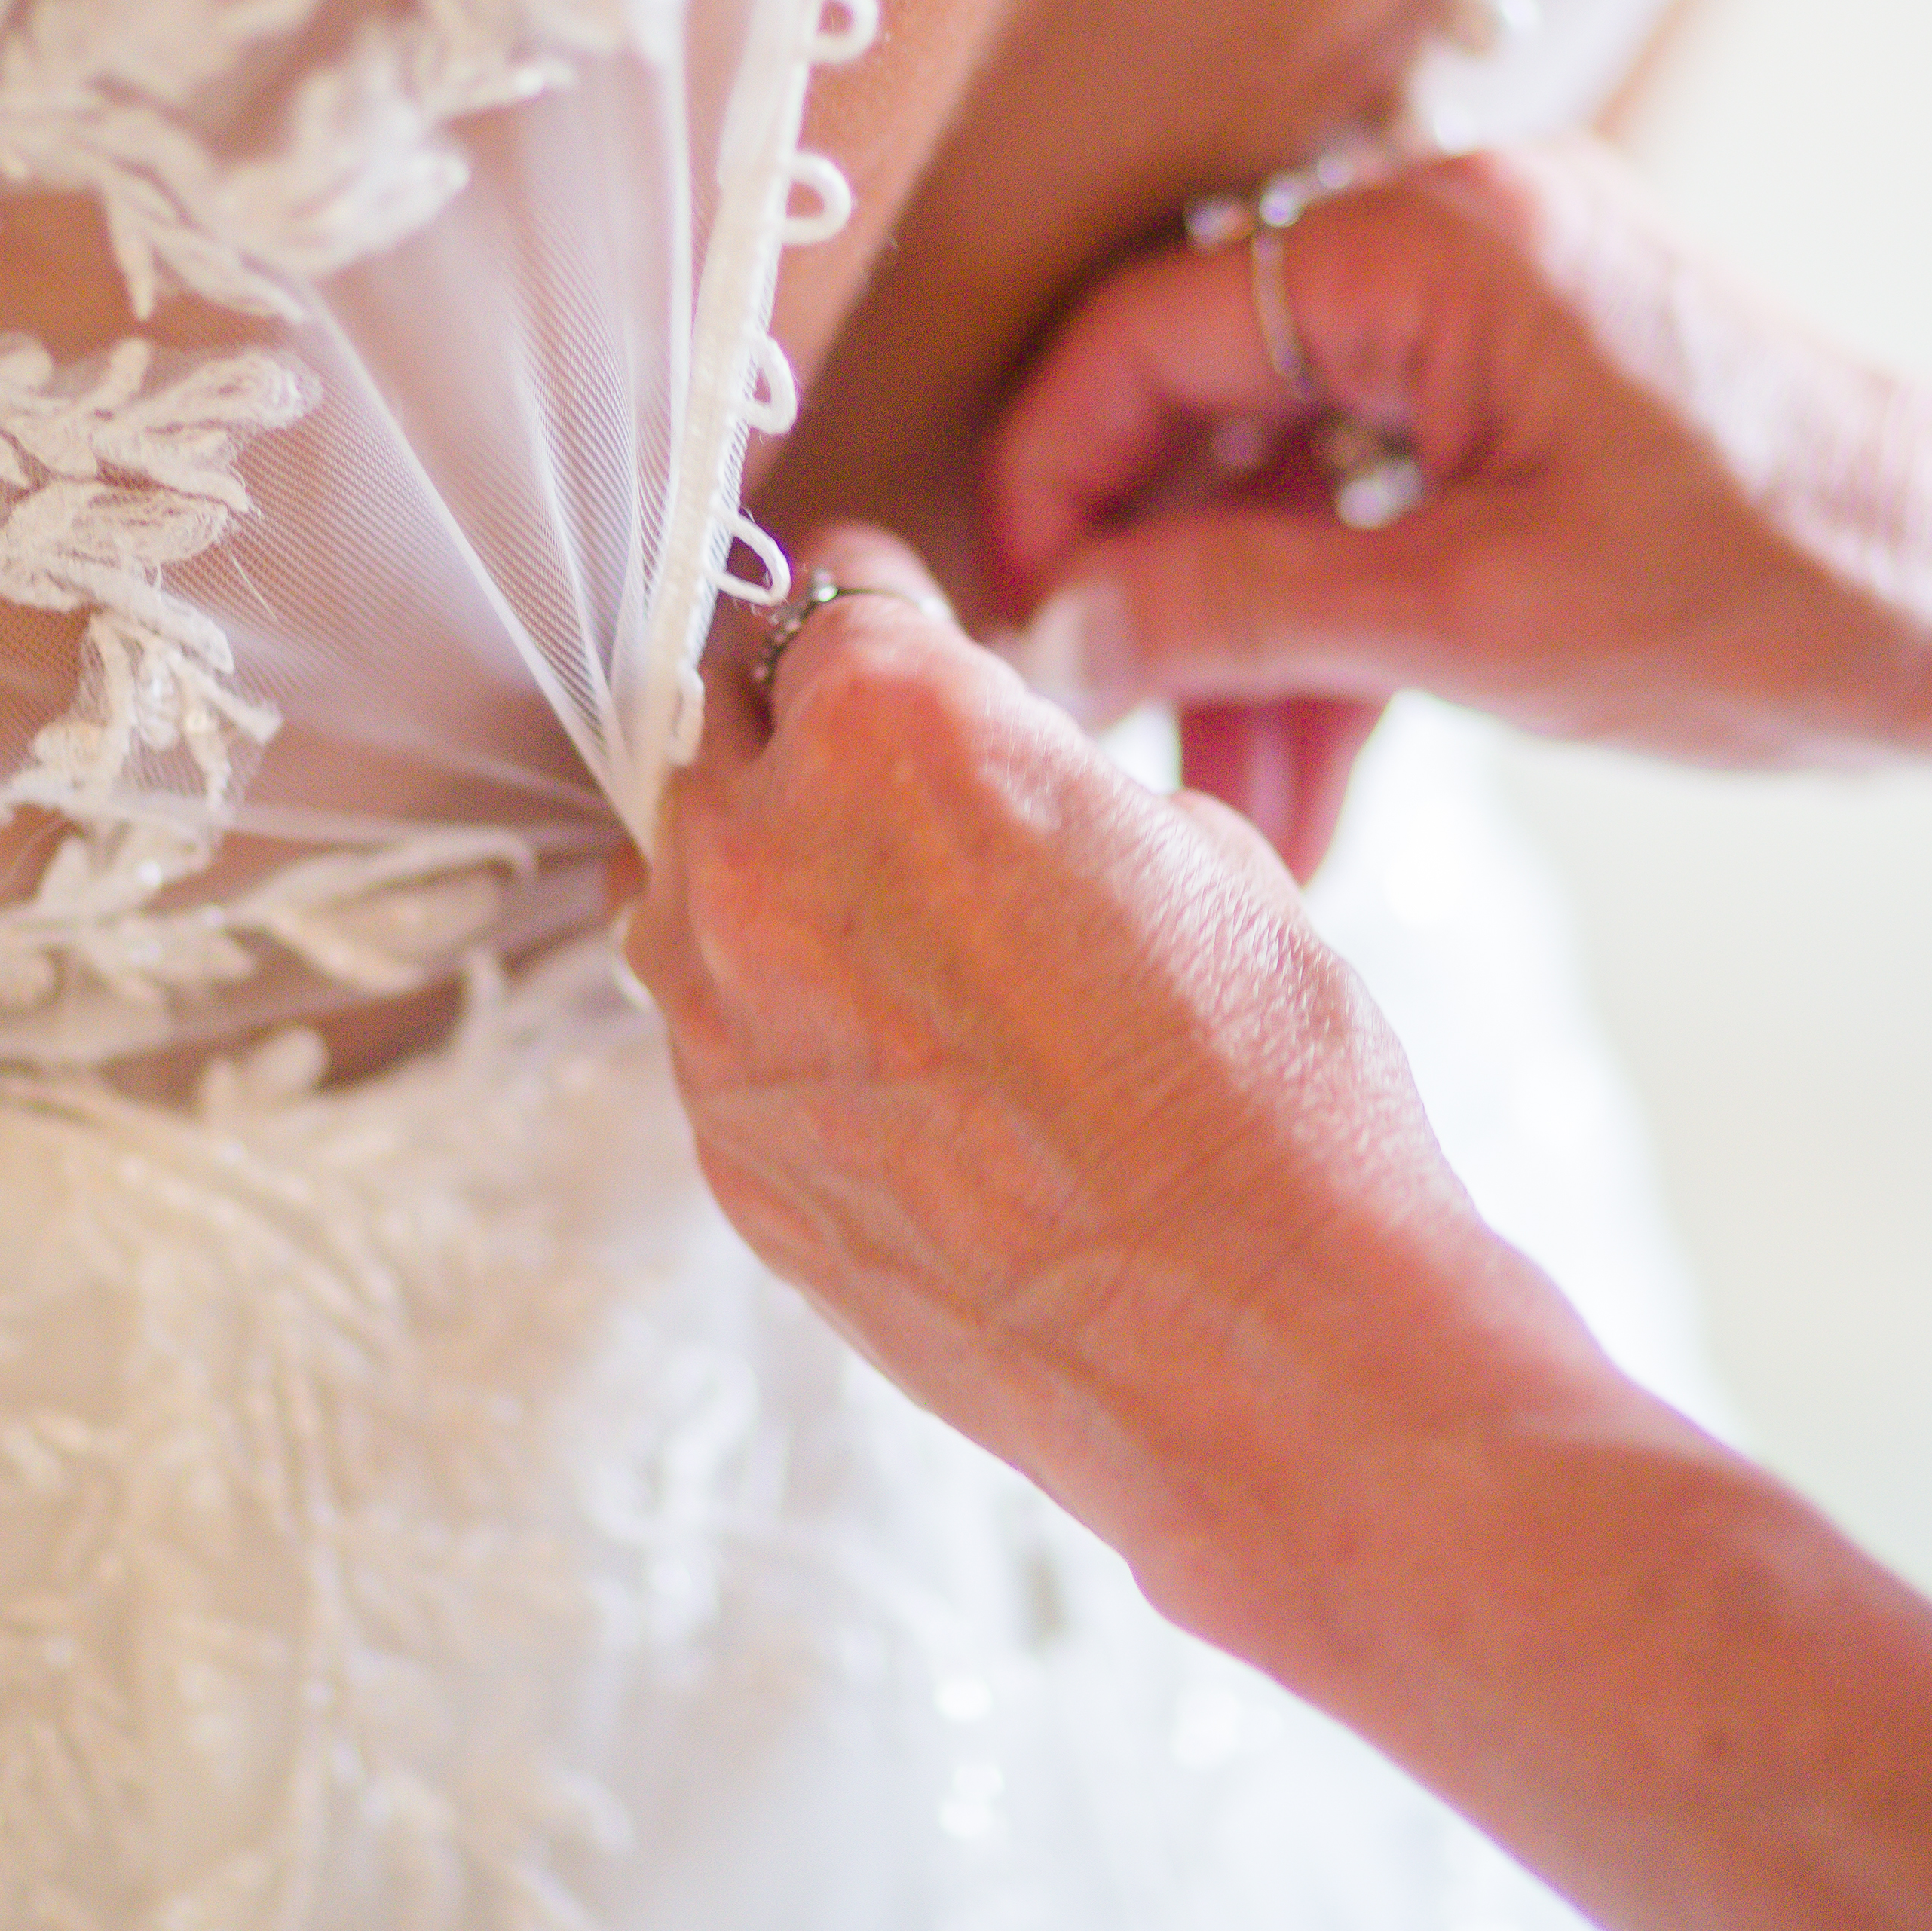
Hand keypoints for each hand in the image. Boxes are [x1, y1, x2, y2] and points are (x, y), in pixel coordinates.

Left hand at [631, 525, 1599, 1642]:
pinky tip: (889, 1054)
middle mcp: (766, 855)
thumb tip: (1000, 791)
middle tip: (886, 770)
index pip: (832, 592)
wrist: (1250, 1338)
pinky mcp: (721, 1150)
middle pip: (716, 720)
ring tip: (873, 915)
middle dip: (799, 726)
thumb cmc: (1257, 1093)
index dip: (888, 614)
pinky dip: (772, 1013)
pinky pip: (707, 1029)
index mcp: (891, 727)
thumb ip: (1038, 781)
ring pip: (674, 876)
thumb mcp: (1187, 845)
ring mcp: (720, 1015)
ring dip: (753, 867)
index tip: (905, 634)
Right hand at [988, 135, 1931, 769]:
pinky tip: (1308, 795)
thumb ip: (1237, 609)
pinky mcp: (1544, 397)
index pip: (1143, 337)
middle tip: (1107, 757)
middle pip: (1206, 410)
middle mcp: (1455, 239)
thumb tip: (1053, 630)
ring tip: (1230, 832)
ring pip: (1291, 480)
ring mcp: (1505, 315)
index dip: (1050, 492)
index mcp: (1432, 243)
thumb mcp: (1476, 625)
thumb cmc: (1785, 604)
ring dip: (1248, 652)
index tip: (1016, 640)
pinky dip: (1341, 637)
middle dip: (1155, 602)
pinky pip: (1381, 502)